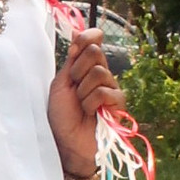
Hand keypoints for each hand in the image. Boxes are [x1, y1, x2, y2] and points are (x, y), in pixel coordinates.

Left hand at [48, 25, 122, 178]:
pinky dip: (91, 103)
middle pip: (95, 51)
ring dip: (83, 91)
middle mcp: (101, 73)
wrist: (68, 144)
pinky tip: (90, 113)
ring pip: (98, 72)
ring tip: (81, 105)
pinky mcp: (118, 103)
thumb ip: (71, 62)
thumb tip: (77, 35)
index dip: (86, 37)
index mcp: (86, 66)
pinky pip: (104, 91)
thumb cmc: (61, 117)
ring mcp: (111, 87)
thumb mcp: (60, 85)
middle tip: (74, 87)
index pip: (94, 39)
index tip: (76, 44)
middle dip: (78, 70)